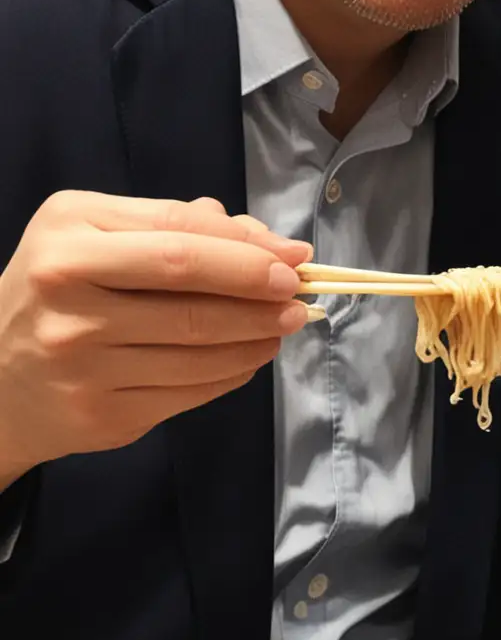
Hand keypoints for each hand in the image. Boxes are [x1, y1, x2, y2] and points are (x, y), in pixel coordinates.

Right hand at [0, 192, 313, 485]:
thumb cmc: (62, 290)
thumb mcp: (99, 236)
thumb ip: (179, 226)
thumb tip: (270, 241)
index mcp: (68, 239)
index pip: (179, 240)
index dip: (247, 251)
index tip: (294, 258)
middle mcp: (66, 298)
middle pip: (191, 295)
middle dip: (260, 295)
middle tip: (298, 296)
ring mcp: (80, 362)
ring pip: (199, 348)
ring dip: (258, 336)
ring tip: (283, 326)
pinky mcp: (100, 413)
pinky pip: (190, 391)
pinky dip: (234, 372)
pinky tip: (249, 357)